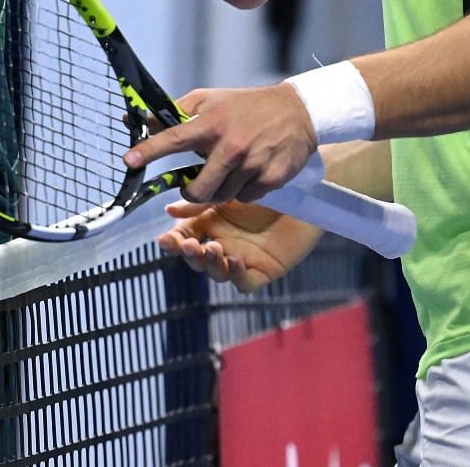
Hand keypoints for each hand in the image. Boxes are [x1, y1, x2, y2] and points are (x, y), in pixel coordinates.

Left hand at [124, 85, 318, 204]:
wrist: (299, 111)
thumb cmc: (247, 106)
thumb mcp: (211, 99)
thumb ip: (177, 111)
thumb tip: (140, 118)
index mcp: (212, 123)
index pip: (174, 138)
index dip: (150, 150)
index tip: (129, 160)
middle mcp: (231, 146)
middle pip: (198, 189)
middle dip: (192, 191)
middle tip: (194, 183)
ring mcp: (252, 164)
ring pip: (223, 197)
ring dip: (221, 188)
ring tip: (230, 169)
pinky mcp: (271, 178)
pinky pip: (246, 198)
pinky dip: (244, 190)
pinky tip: (251, 170)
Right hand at [158, 199, 323, 291]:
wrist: (304, 192)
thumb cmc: (267, 187)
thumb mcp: (229, 192)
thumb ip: (202, 201)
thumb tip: (169, 209)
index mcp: (211, 225)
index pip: (185, 238)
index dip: (174, 243)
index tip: (165, 240)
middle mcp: (223, 244)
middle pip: (198, 259)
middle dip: (190, 255)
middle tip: (191, 245)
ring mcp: (242, 259)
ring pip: (217, 273)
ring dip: (211, 264)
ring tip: (214, 248)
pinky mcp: (263, 271)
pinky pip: (245, 282)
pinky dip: (236, 275)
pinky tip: (235, 260)